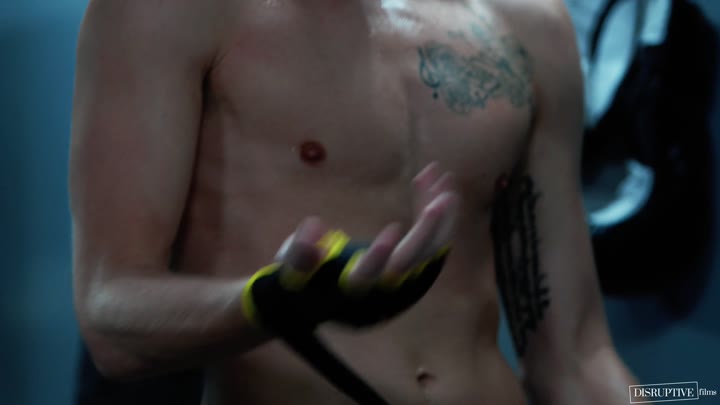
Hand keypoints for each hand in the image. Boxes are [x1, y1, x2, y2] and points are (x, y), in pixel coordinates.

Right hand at [277, 161, 458, 288]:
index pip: (368, 277)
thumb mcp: (292, 269)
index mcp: (351, 290)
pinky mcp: (412, 266)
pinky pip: (432, 240)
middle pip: (411, 262)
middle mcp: (383, 289)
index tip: (391, 229)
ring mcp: (402, 280)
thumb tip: (313, 228)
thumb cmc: (301, 281)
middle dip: (429, 230)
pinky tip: (433, 181)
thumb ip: (300, 254)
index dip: (379, 257)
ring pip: (431, 250)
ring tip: (442, 176)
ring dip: (441, 214)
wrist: (319, 299)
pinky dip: (435, 211)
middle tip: (442, 197)